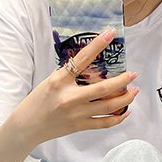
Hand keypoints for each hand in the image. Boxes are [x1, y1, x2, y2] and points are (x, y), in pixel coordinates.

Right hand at [12, 28, 137, 144]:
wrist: (27, 127)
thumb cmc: (37, 102)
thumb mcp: (49, 82)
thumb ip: (68, 75)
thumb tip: (88, 65)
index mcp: (60, 81)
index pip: (82, 59)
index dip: (97, 45)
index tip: (110, 34)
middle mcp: (70, 98)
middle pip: (104, 88)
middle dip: (123, 80)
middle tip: (133, 74)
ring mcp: (77, 114)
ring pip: (108, 106)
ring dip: (125, 98)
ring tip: (134, 91)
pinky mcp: (80, 126)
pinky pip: (104, 123)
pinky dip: (117, 118)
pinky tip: (126, 112)